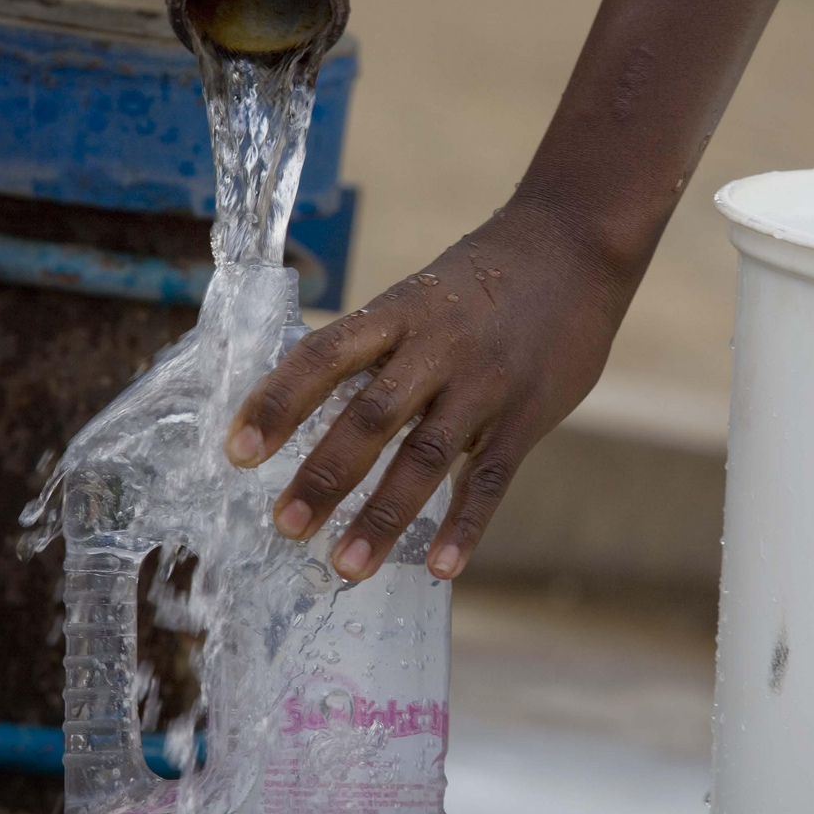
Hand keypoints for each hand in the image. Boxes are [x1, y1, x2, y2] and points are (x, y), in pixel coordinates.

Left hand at [224, 200, 637, 581]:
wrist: (578, 243)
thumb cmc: (487, 278)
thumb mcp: (424, 295)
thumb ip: (381, 350)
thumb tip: (316, 411)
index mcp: (399, 312)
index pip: (324, 356)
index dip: (277, 402)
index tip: (236, 452)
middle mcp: (437, 347)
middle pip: (370, 416)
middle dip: (325, 475)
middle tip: (284, 527)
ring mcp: (486, 383)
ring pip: (426, 458)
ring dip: (383, 516)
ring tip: (345, 567)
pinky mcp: (528, 415)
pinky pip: (491, 479)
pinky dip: (465, 527)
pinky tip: (441, 570)